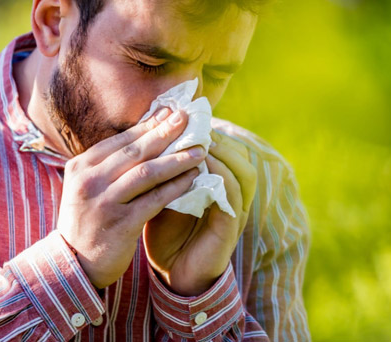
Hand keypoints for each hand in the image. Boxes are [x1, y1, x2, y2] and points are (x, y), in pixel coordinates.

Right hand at [56, 109, 206, 288]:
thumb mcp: (88, 187)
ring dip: (177, 158)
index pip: (120, 140)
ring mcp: (105, 202)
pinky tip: (193, 178)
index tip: (171, 112)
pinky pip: (155, 200)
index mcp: (81, 167)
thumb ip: (109, 164)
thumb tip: (145, 133)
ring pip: (147, 172)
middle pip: (136, 151)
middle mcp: (90, 181)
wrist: (74, 265)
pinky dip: (176, 187)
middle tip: (188, 118)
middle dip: (165, 132)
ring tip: (200, 149)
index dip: (148, 125)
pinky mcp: (121, 224)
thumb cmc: (88, 221)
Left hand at [143, 130, 256, 295]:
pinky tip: (201, 167)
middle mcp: (233, 196)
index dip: (210, 130)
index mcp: (220, 185)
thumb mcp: (163, 194)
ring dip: (223, 154)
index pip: (226, 149)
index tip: (187, 115)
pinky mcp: (230, 228)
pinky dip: (220, 178)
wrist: (171, 274)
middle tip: (195, 122)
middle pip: (241, 156)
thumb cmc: (166, 232)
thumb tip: (147, 132)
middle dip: (218, 136)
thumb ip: (162, 169)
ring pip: (244, 173)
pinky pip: (233, 197)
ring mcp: (235, 212)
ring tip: (200, 141)